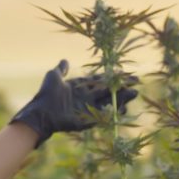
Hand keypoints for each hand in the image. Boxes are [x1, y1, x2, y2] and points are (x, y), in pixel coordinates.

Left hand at [11, 59, 138, 147]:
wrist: (41, 112)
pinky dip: (114, 111)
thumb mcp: (54, 77)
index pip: (99, 80)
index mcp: (80, 86)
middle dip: (122, 86)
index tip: (124, 71)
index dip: (112, 76)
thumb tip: (65, 60)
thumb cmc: (46, 94)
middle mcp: (86, 97)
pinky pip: (104, 115)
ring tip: (134, 93)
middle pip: (108, 90)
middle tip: (137, 82)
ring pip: (109, 102)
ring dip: (122, 98)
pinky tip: (124, 107)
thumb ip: (61, 69)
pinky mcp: (89, 119)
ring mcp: (88, 108)